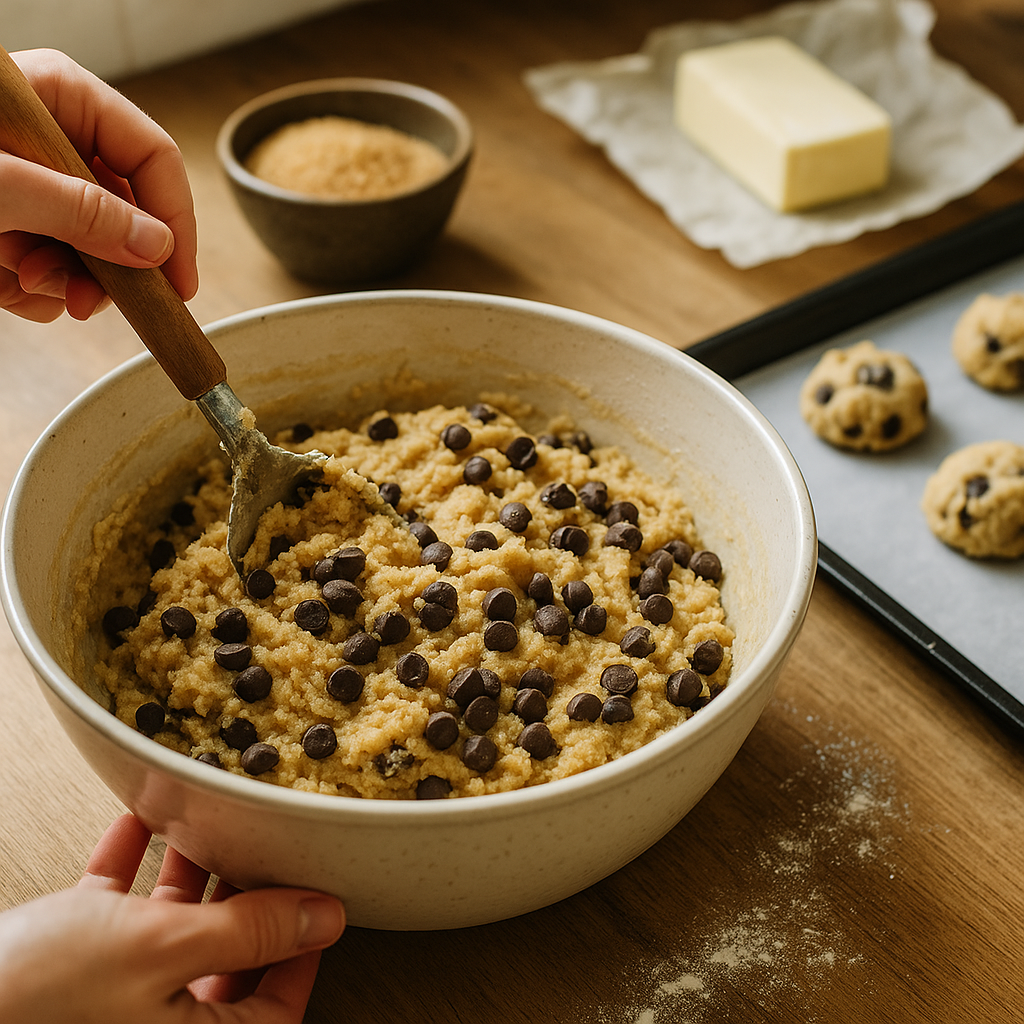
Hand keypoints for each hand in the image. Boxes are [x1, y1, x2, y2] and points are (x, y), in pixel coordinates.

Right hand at [0, 814, 344, 1023]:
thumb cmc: (34, 1000)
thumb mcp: (161, 949)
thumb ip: (248, 932)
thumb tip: (323, 917)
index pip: (274, 1011)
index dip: (301, 954)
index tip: (316, 905)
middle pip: (224, 965)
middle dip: (242, 902)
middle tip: (262, 855)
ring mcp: (106, 1002)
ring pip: (169, 935)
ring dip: (187, 876)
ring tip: (208, 827)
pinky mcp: (64, 974)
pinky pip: (113, 917)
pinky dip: (128, 871)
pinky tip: (138, 825)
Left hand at [1, 49, 197, 321]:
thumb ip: (80, 213)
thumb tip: (155, 247)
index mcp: (57, 99)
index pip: (150, 157)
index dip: (174, 221)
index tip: (177, 280)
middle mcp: (48, 140)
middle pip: (124, 208)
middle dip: (109, 262)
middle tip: (96, 302)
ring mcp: (27, 183)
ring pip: (88, 245)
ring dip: (65, 279)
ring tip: (25, 284)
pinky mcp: (6, 221)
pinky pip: (49, 263)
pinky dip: (31, 288)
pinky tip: (3, 282)